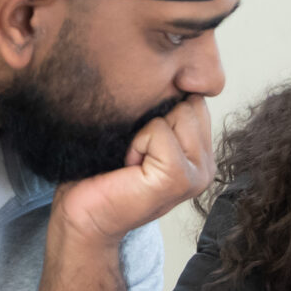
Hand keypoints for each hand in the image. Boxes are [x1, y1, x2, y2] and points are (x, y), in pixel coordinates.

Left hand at [51, 94, 214, 248]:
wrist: (83, 216)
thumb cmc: (103, 175)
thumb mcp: (141, 136)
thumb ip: (165, 113)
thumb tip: (170, 74)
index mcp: (202, 154)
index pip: (196, 101)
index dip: (162, 109)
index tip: (141, 139)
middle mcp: (207, 165)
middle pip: (191, 104)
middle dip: (156, 118)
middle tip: (135, 151)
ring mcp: (198, 175)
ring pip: (179, 113)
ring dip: (145, 131)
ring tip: (132, 158)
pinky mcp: (179, 179)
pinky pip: (161, 131)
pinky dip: (139, 142)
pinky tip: (129, 165)